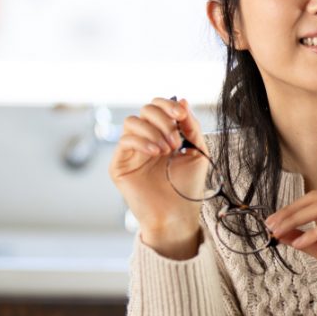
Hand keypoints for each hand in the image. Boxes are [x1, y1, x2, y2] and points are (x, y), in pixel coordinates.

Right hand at [108, 97, 204, 258]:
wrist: (177, 214)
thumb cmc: (188, 187)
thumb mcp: (197, 152)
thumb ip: (192, 127)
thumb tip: (184, 101)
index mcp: (163, 135)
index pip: (158, 108)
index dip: (168, 105)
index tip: (181, 114)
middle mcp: (145, 140)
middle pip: (145, 110)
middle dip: (162, 119)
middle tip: (176, 140)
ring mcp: (131, 151)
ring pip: (132, 121)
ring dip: (152, 131)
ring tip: (167, 150)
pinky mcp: (119, 164)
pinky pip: (124, 140)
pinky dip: (142, 142)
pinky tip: (156, 153)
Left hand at [265, 193, 316, 315]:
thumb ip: (307, 240)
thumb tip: (282, 232)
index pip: (316, 199)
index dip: (292, 208)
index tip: (272, 222)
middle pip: (316, 200)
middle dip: (289, 212)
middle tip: (271, 225)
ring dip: (295, 220)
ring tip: (279, 233)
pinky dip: (312, 233)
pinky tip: (300, 243)